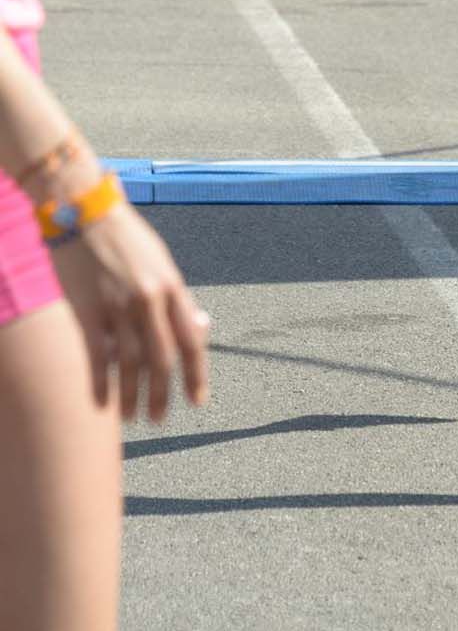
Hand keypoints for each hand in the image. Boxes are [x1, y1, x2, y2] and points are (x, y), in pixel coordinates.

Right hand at [52, 203, 210, 421]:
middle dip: (163, 394)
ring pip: (131, 364)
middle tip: (160, 419)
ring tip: (134, 417)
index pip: (191, 340)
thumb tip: (200, 328)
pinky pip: (98, 357)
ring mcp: (117, 306)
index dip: (197, 375)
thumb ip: (178, 297)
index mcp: (172, 285)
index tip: (198, 401)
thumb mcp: (162, 261)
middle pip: (162, 359)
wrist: (85, 211)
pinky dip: (102, 384)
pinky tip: (104, 404)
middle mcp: (149, 299)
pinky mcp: (87, 310)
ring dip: (133, 396)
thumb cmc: (127, 238)